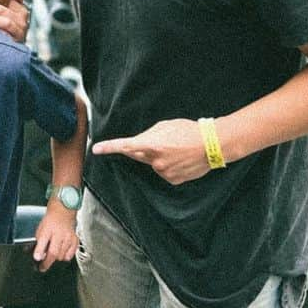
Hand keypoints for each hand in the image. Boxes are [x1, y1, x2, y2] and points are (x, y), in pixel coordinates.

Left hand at [33, 207, 78, 270]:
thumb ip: (38, 242)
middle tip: (42, 266)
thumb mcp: (40, 229)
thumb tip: (34, 254)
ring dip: (56, 258)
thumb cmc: (50, 221)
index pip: (43, 241)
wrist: (63, 212)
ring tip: (53, 253)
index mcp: (48, 229)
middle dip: (47, 262)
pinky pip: (69, 256)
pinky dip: (65, 256)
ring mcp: (68, 237)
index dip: (39, 251)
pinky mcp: (75, 241)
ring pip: (61, 256)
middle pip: (54, 252)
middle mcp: (59, 233)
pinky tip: (62, 251)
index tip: (36, 258)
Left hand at [92, 118, 211, 184]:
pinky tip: (180, 159)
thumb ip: (148, 136)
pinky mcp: (173, 180)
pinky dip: (168, 166)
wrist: (211, 145)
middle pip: (137, 156)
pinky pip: (164, 172)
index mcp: (151, 144)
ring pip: (152, 164)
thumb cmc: (187, 130)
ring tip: (176, 149)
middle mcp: (155, 161)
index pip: (125, 146)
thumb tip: (141, 144)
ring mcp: (164, 173)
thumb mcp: (164, 126)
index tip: (96, 149)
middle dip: (138, 149)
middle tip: (155, 142)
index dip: (109, 148)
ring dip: (158, 157)